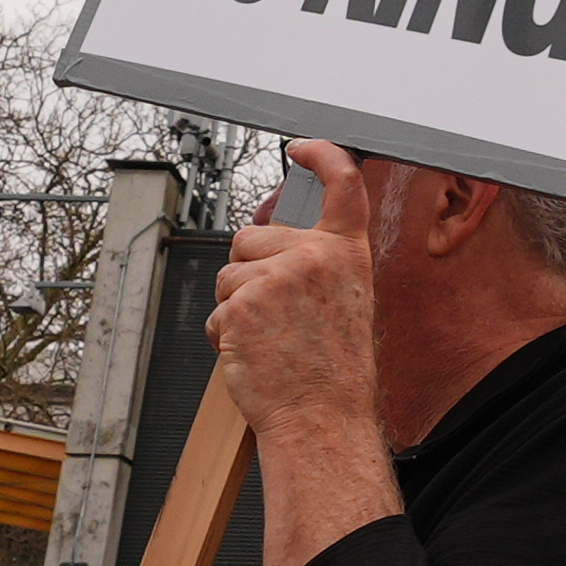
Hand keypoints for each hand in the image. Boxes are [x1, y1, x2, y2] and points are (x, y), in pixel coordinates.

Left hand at [211, 143, 378, 446]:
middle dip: (251, 271)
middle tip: (278, 316)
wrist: (323, 416)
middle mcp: (316, 256)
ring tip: (270, 337)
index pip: (343, 183)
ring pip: (229, 273)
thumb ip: (316, 262)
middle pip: (255, 236)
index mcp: (348, 252)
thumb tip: (266, 234)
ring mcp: (278, 277)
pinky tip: (254, 352)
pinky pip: (218, 308)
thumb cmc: (333, 370)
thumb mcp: (344, 300)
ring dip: (237, 306)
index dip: (321, 155)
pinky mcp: (243, 303)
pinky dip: (226, 334)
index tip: (300, 148)